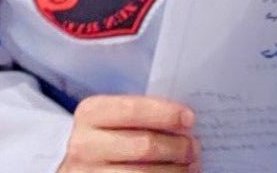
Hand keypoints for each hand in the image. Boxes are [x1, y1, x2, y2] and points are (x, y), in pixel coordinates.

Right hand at [61, 95, 199, 171]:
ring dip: (176, 171)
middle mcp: (85, 145)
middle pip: (144, 146)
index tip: (190, 119)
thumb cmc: (106, 140)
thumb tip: (184, 121)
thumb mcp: (113, 120)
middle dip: (178, 147)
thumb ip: (141, 115)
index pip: (133, 110)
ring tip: (191, 167)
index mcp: (90, 114)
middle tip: (195, 147)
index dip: (166, 114)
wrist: (80, 168)